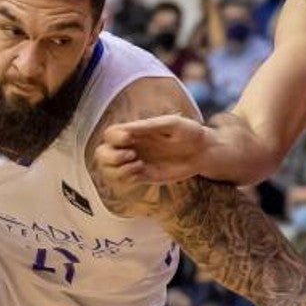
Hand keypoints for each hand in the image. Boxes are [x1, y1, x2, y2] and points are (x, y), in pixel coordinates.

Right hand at [95, 115, 210, 185]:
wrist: (203, 152)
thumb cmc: (189, 133)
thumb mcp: (171, 125)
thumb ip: (149, 127)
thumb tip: (126, 131)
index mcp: (136, 131)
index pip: (110, 134)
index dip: (114, 138)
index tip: (130, 140)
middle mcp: (131, 146)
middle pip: (101, 153)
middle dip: (111, 157)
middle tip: (132, 156)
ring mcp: (135, 162)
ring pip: (107, 170)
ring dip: (117, 170)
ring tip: (138, 166)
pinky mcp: (143, 176)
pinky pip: (123, 181)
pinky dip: (126, 179)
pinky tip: (141, 173)